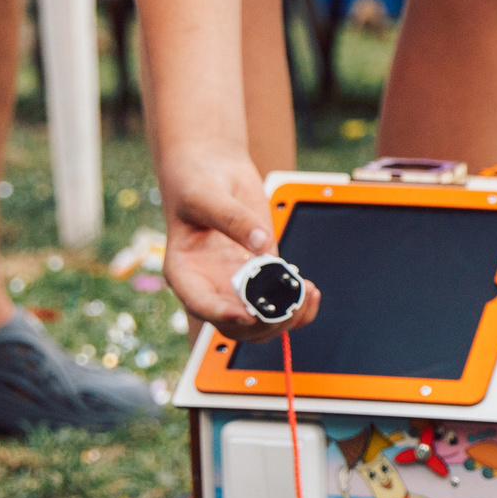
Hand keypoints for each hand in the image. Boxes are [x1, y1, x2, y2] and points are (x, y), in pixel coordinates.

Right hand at [161, 149, 320, 341]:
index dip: (222, 315)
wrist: (213, 171)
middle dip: (264, 323)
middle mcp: (211, 286)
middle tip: (290, 304)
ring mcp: (239, 285)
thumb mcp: (205, 196)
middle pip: (235, 326)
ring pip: (261, 323)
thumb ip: (232, 219)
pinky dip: (299, 306)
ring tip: (307, 293)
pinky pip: (281, 305)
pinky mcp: (264, 276)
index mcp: (186, 273)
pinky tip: (311, 290)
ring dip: (287, 318)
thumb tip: (262, 244)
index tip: (247, 313)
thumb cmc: (196, 183)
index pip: (200, 305)